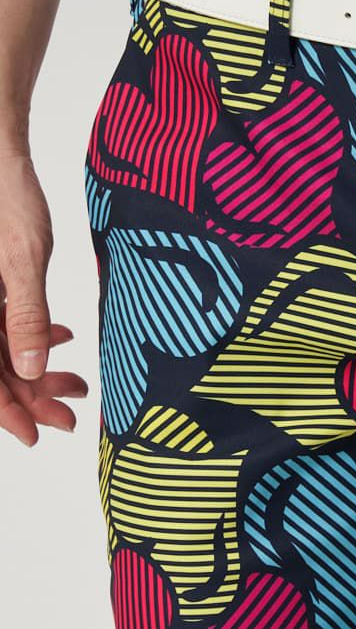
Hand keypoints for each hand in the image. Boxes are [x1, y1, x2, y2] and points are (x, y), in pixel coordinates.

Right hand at [0, 149, 87, 445]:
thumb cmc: (5, 193)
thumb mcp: (21, 258)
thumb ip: (25, 315)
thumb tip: (32, 370)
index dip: (6, 410)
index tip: (36, 435)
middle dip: (29, 394)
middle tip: (70, 415)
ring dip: (34, 368)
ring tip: (75, 383)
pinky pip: (1, 321)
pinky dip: (29, 334)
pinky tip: (62, 339)